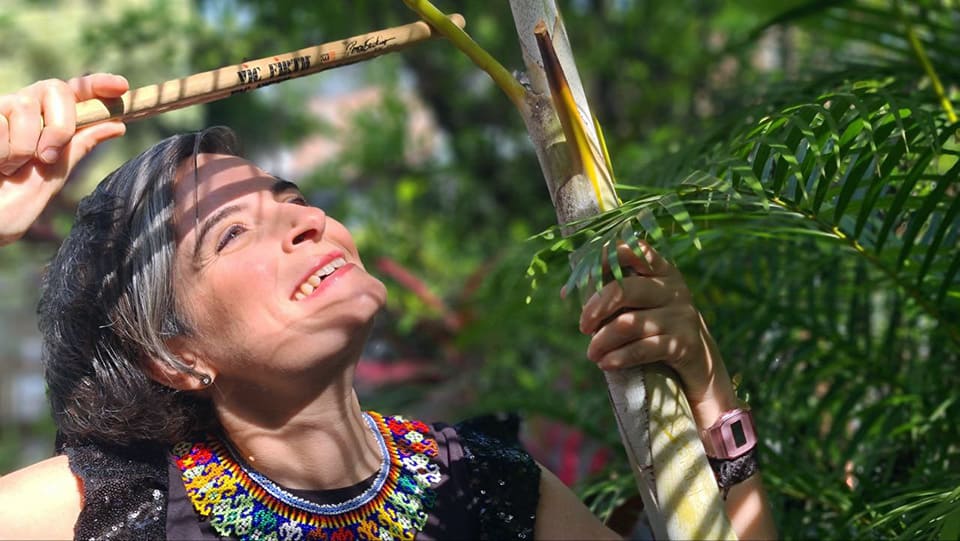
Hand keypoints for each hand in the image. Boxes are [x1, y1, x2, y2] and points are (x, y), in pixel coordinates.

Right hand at [0, 74, 127, 245]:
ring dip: (23, 149)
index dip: (97, 85)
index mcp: (47, 120)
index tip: (121, 87)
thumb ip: (79, 145)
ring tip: (7, 168)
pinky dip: (1, 153)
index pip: (74, 91)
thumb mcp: (54, 173)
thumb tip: (117, 125)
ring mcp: (0, 111)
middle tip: (47, 158)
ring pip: (26, 108)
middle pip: (56, 89)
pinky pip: (0, 124)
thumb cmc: (14, 201)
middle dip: (61, 126)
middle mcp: (23, 109)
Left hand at [578, 241, 735, 411]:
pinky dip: (619, 357)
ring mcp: (681, 315)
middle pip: (625, 290)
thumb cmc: (658, 326)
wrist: (700, 361)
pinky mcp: (684, 344)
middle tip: (582, 326)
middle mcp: (673, 289)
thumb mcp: (642, 303)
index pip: (634, 250)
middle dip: (595, 308)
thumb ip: (613, 292)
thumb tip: (566, 291)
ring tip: (591, 353)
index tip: (584, 275)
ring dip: (603, 340)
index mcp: (661, 271)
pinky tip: (605, 363)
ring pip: (629, 324)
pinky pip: (643, 348)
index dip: (605, 257)